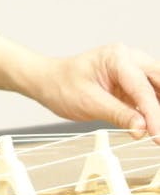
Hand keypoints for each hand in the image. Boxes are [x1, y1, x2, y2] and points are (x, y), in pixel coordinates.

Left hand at [0, 33, 159, 139]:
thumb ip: (118, 115)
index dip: (154, 116)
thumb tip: (143, 128)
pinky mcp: (130, 83)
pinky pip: (149, 94)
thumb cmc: (61, 85)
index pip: (143, 89)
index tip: (158, 136)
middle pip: (159, 82)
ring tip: (158, 131)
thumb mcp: (88, 103)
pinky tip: (153, 125)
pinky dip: (154, 109)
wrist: (47, 81)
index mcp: (117, 57)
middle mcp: (128, 58)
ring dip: (159, 107)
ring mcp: (131, 69)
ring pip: (157, 87)